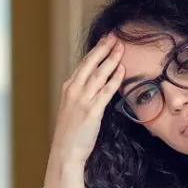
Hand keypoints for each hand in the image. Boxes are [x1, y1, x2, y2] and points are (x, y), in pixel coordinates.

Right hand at [51, 34, 124, 164]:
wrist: (65, 151)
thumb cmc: (70, 132)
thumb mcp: (72, 107)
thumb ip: (82, 94)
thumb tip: (96, 83)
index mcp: (69, 88)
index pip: (84, 64)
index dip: (96, 50)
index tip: (105, 40)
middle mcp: (74, 90)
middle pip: (90, 64)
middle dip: (103, 49)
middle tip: (114, 37)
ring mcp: (82, 100)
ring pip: (99, 74)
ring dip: (111, 60)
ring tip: (121, 49)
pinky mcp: (92, 111)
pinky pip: (105, 91)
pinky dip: (114, 79)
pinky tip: (121, 70)